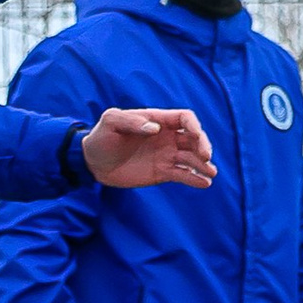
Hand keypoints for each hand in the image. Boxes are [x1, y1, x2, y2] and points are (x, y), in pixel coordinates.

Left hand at [81, 104, 214, 188]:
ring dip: (203, 165)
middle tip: (205, 158)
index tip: (195, 135)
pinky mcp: (162, 172)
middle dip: (203, 146)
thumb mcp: (111, 122)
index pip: (185, 118)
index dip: (193, 125)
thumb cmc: (101, 137)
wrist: (92, 162)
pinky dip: (194, 179)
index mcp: (157, 120)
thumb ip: (131, 121)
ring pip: (191, 158)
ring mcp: (166, 155)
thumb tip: (155, 128)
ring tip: (210, 174)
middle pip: (194, 138)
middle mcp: (167, 136)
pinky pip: (183, 174)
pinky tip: (204, 183)